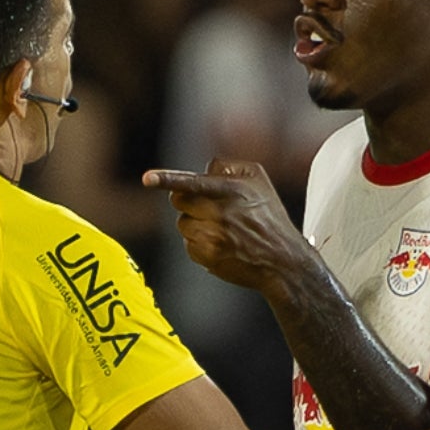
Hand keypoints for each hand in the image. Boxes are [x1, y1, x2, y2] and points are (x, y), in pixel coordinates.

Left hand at [142, 160, 310, 293]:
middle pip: (179, 201)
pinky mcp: (206, 257)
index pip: (194, 182)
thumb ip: (229, 168)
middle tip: (211, 208)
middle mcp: (221, 213)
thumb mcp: (259, 181)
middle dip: (190, 202)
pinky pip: (188, 244)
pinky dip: (200, 244)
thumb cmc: (269, 217)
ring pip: (182, 224)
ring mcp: (212, 237)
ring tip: (224, 230)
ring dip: (196, 224)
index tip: (146, 179)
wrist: (283, 261)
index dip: (168, 179)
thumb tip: (204, 169)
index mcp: (232, 191)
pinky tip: (222, 245)